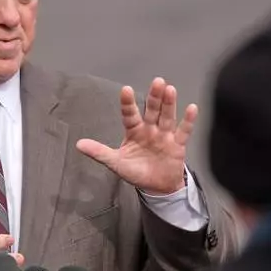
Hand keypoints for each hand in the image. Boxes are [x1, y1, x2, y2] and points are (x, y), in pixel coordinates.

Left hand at [76, 78, 194, 195]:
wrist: (157, 187)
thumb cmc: (137, 172)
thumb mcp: (116, 163)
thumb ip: (99, 152)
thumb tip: (79, 144)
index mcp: (134, 132)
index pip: (130, 115)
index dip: (128, 103)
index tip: (126, 90)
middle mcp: (150, 130)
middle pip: (152, 111)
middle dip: (154, 97)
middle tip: (157, 82)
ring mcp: (164, 136)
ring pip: (167, 117)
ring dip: (169, 104)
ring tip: (170, 90)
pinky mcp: (177, 145)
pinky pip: (183, 131)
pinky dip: (188, 121)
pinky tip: (192, 108)